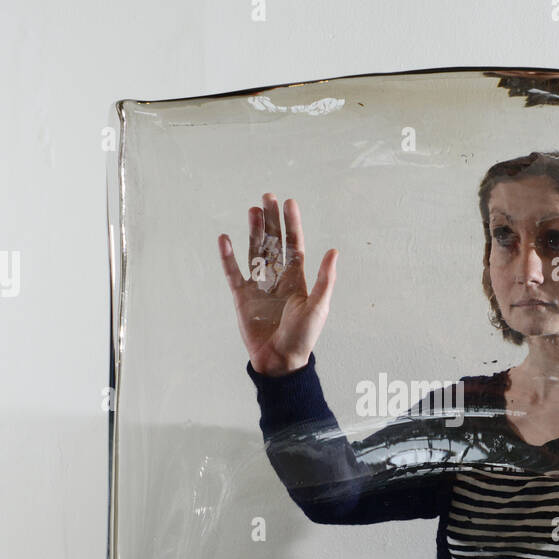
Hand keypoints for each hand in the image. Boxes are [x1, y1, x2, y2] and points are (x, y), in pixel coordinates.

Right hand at [218, 193, 337, 376]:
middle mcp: (278, 277)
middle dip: (271, 220)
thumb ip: (324, 279)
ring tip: (252, 210)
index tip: (289, 202)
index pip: (294, 244)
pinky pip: (233, 272)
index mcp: (297, 278)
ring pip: (255, 251)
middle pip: (273, 242)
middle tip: (267, 197)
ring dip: (254, 232)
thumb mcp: (318, 307)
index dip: (292, 224)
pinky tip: (225, 239)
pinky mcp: (242, 297)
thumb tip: (333, 251)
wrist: (280, 361)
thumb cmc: (303, 337)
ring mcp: (259, 285)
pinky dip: (228, 257)